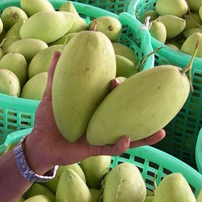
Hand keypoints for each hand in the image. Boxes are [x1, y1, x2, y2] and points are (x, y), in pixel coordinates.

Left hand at [26, 51, 164, 171]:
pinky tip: (127, 138)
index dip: (118, 89)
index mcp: (95, 109)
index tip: (116, 81)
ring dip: (146, 135)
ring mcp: (101, 137)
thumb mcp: (51, 96)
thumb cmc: (47, 121)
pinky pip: (112, 149)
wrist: (39, 144)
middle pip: (124, 114)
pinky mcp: (96, 150)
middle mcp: (102, 123)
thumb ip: (55, 76)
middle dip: (137, 107)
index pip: (111, 97)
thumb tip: (57, 52)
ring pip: (128, 135)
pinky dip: (121, 145)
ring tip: (162, 131)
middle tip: (140, 96)